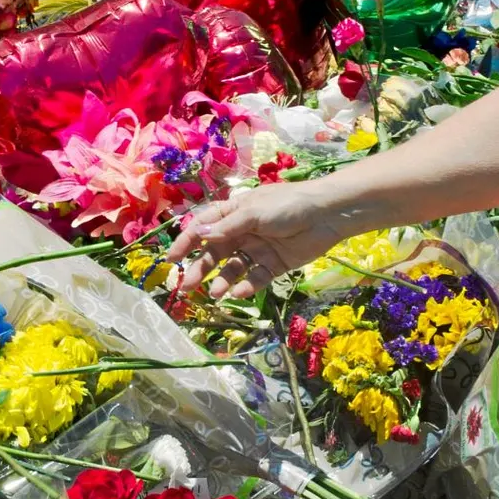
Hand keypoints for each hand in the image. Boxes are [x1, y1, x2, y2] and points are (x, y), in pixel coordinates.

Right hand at [166, 182, 348, 298]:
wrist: (327, 215)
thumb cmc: (288, 205)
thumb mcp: (254, 213)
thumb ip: (227, 227)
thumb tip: (198, 234)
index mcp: (234, 213)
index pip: (204, 228)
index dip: (187, 242)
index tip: (171, 260)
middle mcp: (242, 231)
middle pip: (215, 252)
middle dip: (200, 269)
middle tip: (186, 287)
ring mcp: (258, 249)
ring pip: (233, 269)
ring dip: (222, 281)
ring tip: (214, 293)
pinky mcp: (274, 265)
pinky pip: (256, 278)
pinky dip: (247, 286)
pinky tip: (239, 292)